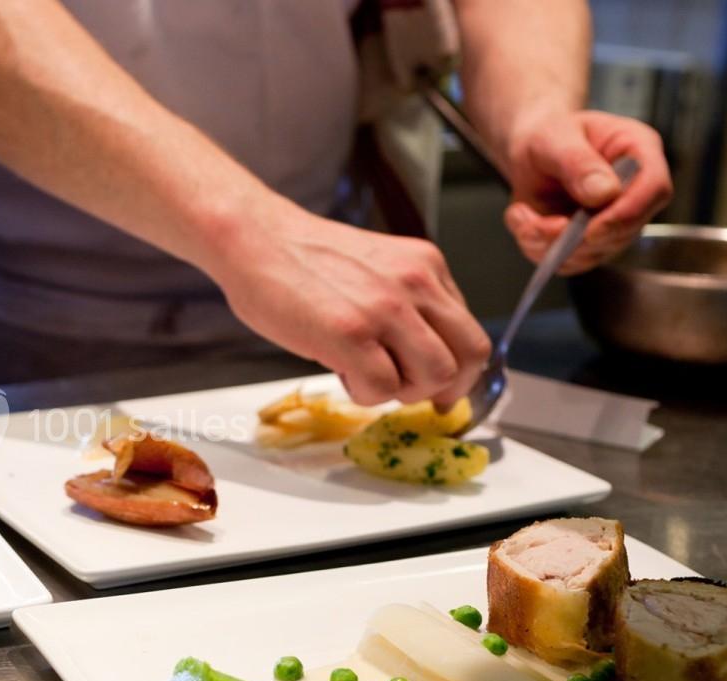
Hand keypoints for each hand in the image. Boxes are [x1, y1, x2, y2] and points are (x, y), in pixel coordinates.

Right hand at [208, 199, 490, 407]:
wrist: (255, 239)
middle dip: (441, 387)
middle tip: (408, 391)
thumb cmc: (302, 258)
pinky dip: (365, 394)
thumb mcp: (377, 267)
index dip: (458, 369)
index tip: (440, 388)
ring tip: (367, 375)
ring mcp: (385, 309)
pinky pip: (384, 389)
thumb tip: (424, 356)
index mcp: (425, 265)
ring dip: (403, 391)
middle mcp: (415, 283)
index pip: (470, 331)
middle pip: (467, 357)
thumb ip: (408, 303)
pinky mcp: (350, 335)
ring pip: (435, 376)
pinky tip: (341, 372)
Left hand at [504, 110, 672, 274]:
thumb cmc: (549, 134)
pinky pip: (569, 262)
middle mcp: (634, 190)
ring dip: (549, 244)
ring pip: (593, 253)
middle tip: (536, 223)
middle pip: (626, 231)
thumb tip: (604, 194)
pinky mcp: (590, 241)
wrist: (531, 150)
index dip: (627, 214)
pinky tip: (522, 220)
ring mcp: (614, 219)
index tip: (591, 229)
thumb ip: (578, 162)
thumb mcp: (555, 136)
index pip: (655, 189)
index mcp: (639, 151)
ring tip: (520, 215)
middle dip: (576, 238)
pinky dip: (538, 249)